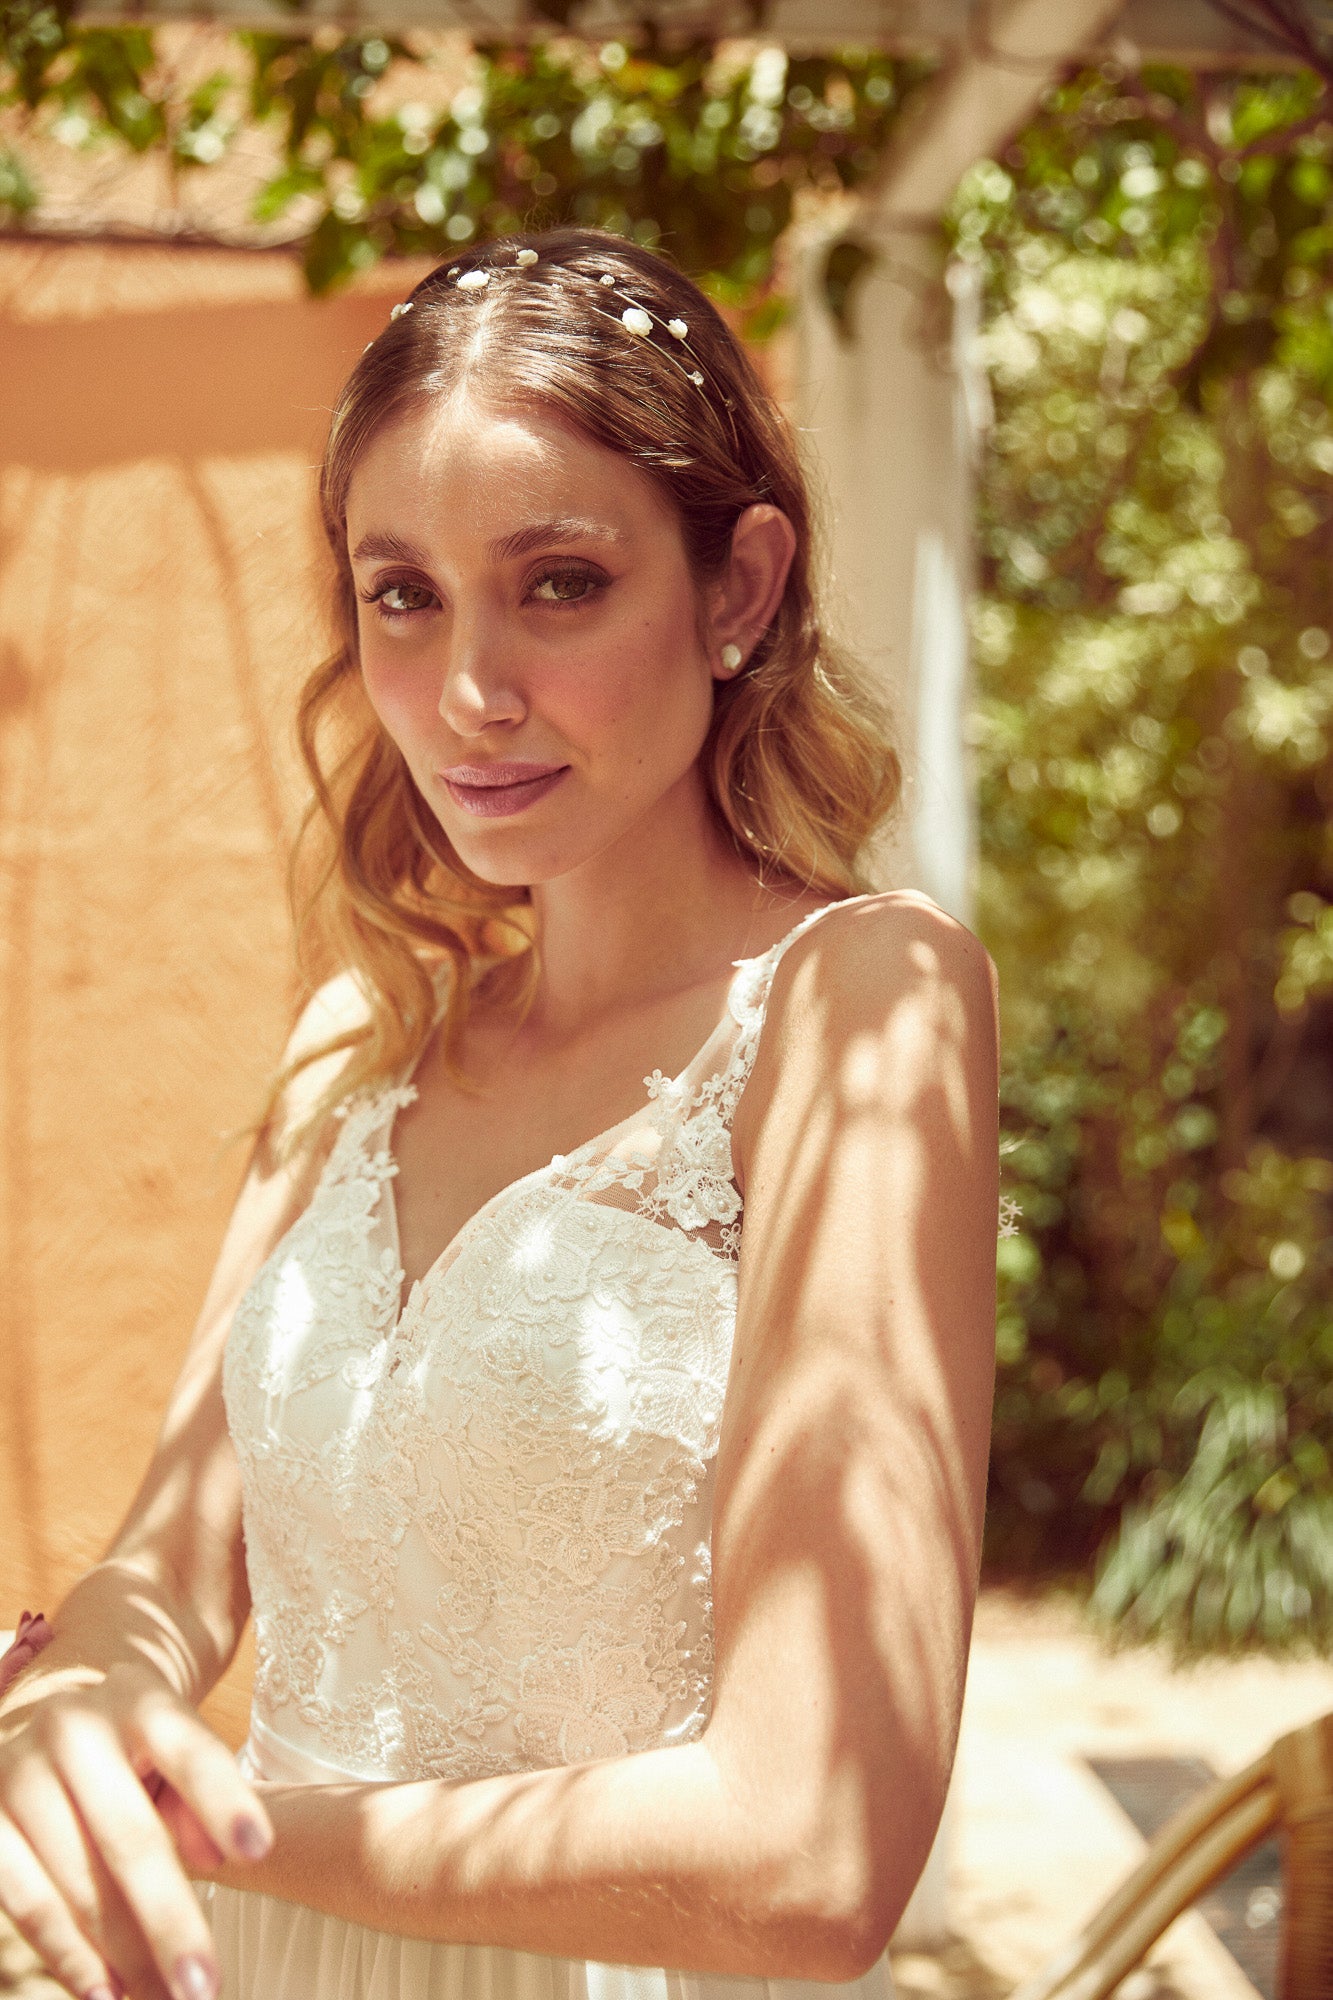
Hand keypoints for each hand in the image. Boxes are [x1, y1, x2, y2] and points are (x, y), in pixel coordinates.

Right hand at [0, 1661, 271, 1999]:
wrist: (56, 1715)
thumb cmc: (137, 1748)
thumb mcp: (175, 1754)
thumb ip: (199, 1797)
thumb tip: (212, 1857)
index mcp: (139, 1699)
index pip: (190, 1751)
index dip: (224, 1800)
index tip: (261, 1852)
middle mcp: (74, 1727)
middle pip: (130, 1835)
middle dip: (170, 1920)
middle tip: (206, 1987)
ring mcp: (20, 1770)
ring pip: (76, 1879)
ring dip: (122, 1954)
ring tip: (164, 1998)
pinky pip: (24, 1899)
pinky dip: (66, 1953)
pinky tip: (104, 1993)